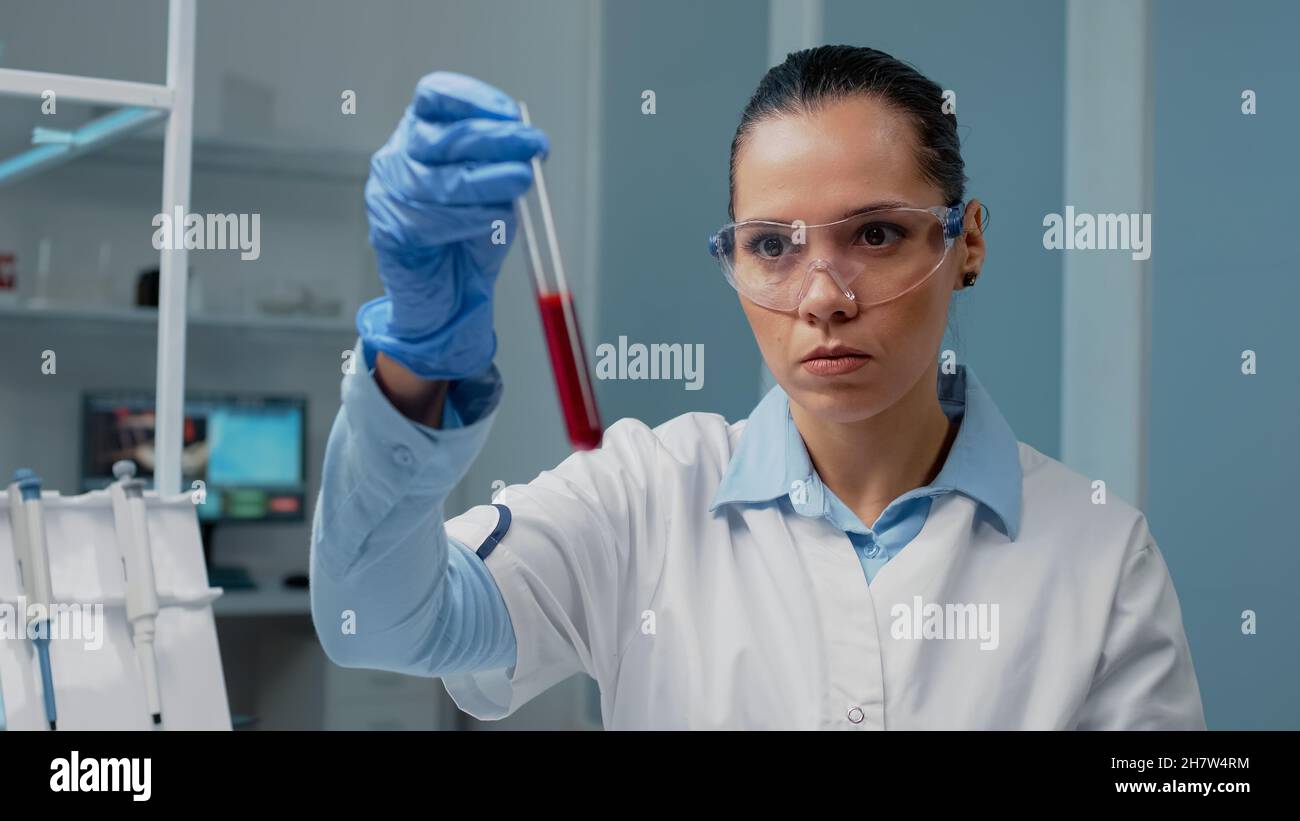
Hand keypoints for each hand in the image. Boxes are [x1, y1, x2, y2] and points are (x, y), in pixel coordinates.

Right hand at [357, 72, 548, 380]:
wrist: (446, 297)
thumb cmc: (470, 238)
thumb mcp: (495, 192)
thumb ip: (504, 165)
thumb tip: (529, 144)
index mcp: (422, 134)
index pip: (435, 96)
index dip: (474, 100)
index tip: (512, 114)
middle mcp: (398, 157)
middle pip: (442, 137)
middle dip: (494, 139)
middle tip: (534, 146)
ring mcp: (388, 193)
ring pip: (439, 180)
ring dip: (487, 180)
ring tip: (522, 180)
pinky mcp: (390, 231)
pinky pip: (432, 220)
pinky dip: (470, 219)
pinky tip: (495, 220)